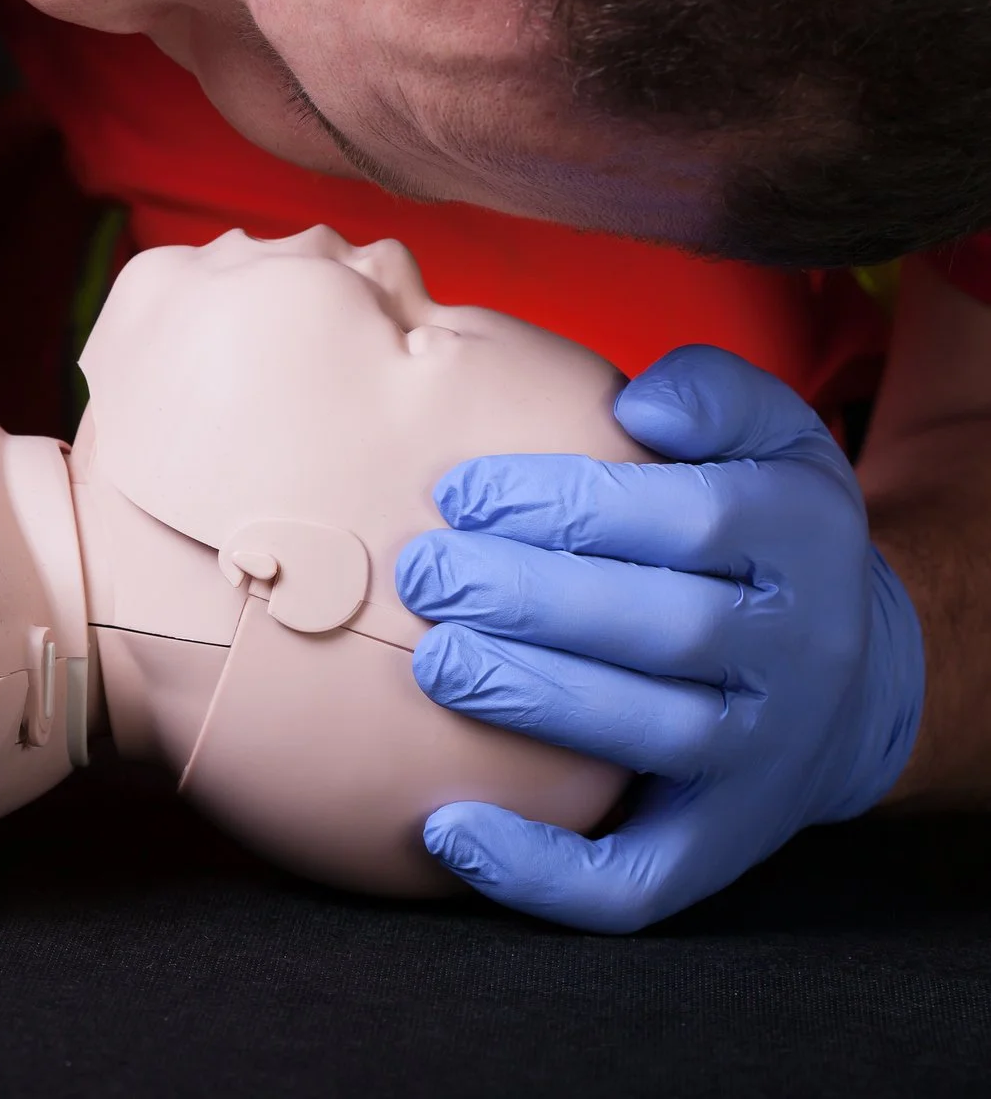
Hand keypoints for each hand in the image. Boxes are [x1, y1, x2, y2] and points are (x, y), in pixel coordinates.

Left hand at [398, 345, 923, 931]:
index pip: (691, 518)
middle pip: (665, 626)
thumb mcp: (771, 442)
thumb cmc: (762, 536)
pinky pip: (637, 878)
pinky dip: (542, 871)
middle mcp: (798, 652)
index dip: (572, 504)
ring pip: (650, 738)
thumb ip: (714, 395)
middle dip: (532, 598)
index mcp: (803, 541)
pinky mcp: (720, 843)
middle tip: (425, 571)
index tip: (461, 492)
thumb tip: (644, 401)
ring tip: (434, 659)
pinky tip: (445, 831)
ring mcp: (763, 757)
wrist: (848, 675)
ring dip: (533, 700)